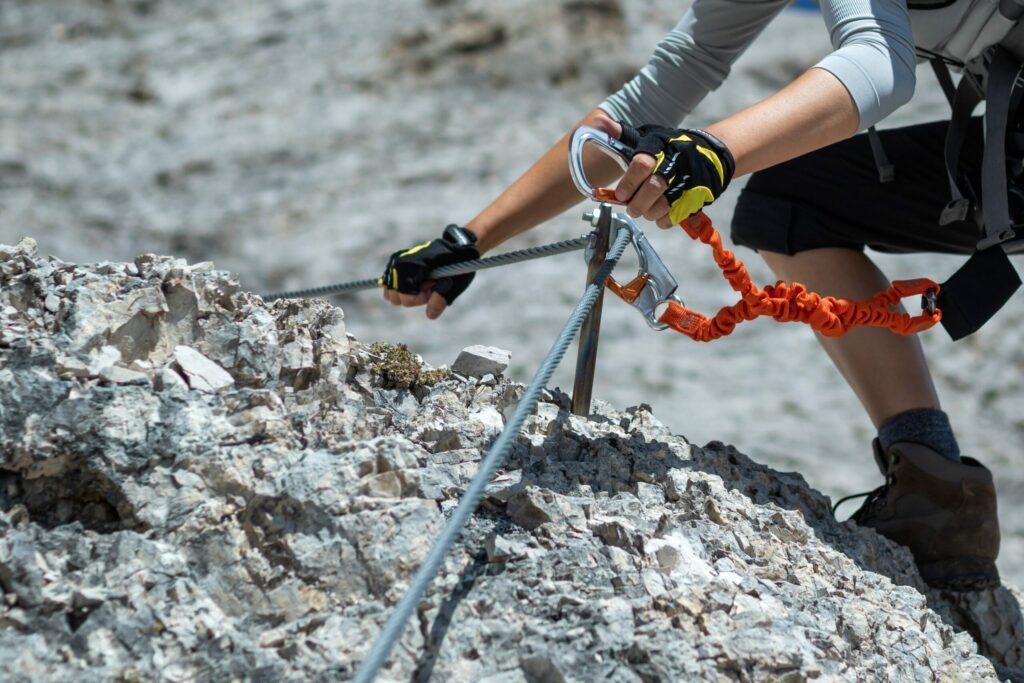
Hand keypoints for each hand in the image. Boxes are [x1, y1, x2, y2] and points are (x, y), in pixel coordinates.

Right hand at [381, 225, 479, 318]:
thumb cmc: (457, 264)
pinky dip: (403, 288)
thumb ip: (441, 298)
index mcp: (410, 265)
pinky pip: (391, 286)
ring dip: (407, 293)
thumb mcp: (456, 282)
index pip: (405, 297)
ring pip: (390, 293)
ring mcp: (396, 263)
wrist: (456, 248)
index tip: (433, 289)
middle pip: (395, 297)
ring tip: (425, 283)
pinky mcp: (396, 265)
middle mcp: (399, 262)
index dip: (420, 299)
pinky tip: (418, 281)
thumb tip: (430, 315)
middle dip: (413, 297)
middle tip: (430, 286)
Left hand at [593, 115, 733, 227]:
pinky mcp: (693, 199)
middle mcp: (672, 165)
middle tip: (631, 208)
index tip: (620, 194)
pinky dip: (662, 220)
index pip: (642, 164)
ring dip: (649, 212)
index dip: (629, 182)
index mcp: (658, 149)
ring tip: (644, 209)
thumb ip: (622, 133)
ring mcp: (685, 183)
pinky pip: (673, 217)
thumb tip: (598, 121)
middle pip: (653, 188)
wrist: (709, 155)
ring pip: (663, 205)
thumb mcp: (647, 136)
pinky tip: (659, 213)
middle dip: (637, 203)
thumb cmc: (669, 147)